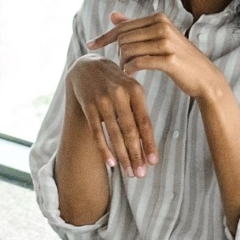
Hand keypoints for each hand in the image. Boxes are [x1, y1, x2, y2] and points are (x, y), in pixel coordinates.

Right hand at [66, 55, 157, 178]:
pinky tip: (111, 164)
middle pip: (130, 131)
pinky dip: (104, 149)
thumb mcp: (131, 90)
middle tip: (141, 174)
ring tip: (129, 173)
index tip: (153, 162)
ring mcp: (102, 100)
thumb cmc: (115, 82)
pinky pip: (97, 132)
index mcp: (135, 90)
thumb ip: (139, 112)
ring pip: (115, 134)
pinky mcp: (88, 106)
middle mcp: (119, 94)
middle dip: (136, 155)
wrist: (86, 66)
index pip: (145, 122)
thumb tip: (148, 144)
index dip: (149, 144)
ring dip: (123, 156)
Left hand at [87, 12, 225, 105]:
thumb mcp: (158, 38)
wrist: (204, 77)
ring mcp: (167, 42)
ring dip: (123, 63)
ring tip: (128, 70)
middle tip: (123, 66)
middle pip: (123, 39)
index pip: (122, 27)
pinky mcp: (169, 59)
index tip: (89, 46)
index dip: (104, 37)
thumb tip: (113, 14)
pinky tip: (131, 74)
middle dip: (118, 54)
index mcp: (158, 18)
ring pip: (128, 51)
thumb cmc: (178, 58)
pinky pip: (139, 63)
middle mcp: (162, 26)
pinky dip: (130, 69)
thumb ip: (135, 27)